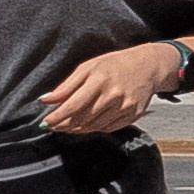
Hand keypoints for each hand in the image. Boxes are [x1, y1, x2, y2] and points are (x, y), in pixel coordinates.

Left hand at [40, 44, 175, 136]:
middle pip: (83, 118)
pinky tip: (86, 125)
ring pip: (94, 126)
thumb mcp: (89, 67)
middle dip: (64, 125)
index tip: (45, 123)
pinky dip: (94, 129)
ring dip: (77, 129)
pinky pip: (108, 128)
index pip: (73, 105)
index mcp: (100, 79)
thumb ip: (67, 85)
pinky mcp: (133, 115)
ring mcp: (125, 107)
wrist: (148, 66)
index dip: (57, 117)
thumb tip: (46, 99)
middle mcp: (113, 95)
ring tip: (67, 126)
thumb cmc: (115, 64)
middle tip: (54, 126)